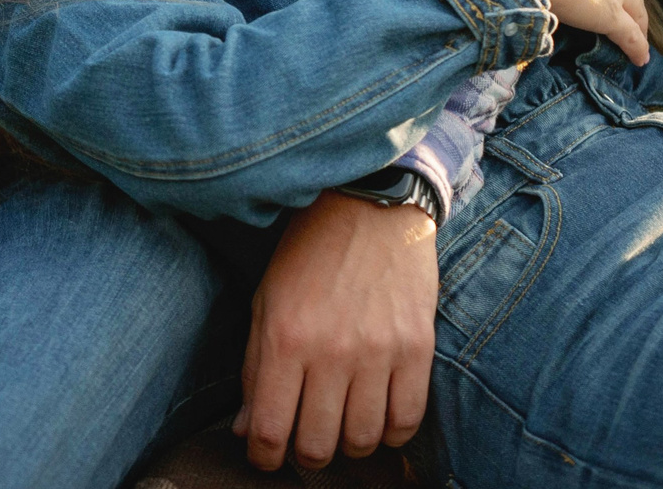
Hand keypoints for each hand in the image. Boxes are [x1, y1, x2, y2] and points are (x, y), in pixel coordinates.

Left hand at [234, 191, 436, 471]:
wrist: (370, 205)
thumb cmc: (308, 254)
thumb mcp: (265, 302)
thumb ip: (253, 369)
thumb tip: (245, 431)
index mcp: (284, 338)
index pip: (269, 430)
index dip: (263, 458)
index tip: (266, 457)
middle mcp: (330, 350)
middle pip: (317, 446)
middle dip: (306, 456)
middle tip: (305, 441)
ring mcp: (377, 351)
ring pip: (363, 440)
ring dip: (349, 445)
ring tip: (342, 426)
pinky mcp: (417, 348)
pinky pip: (406, 420)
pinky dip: (390, 433)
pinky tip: (378, 417)